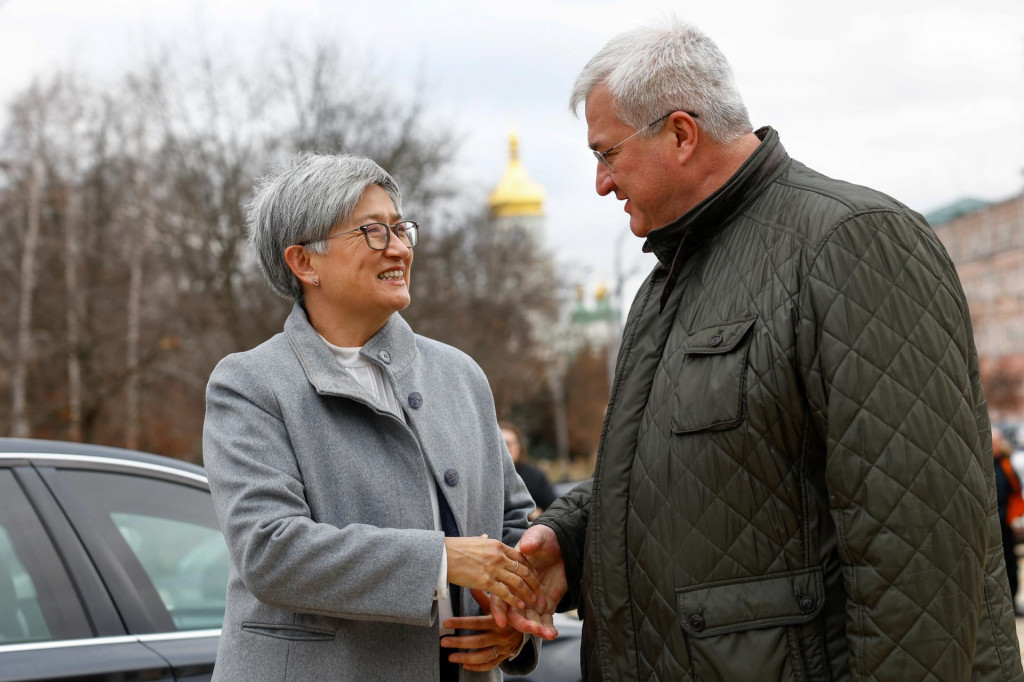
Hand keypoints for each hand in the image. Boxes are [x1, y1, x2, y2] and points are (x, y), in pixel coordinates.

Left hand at [441, 589, 523, 671]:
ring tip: (450, 657)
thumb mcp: (498, 603)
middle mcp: (502, 635)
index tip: (446, 623)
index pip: (477, 623)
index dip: (461, 622)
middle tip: (443, 642)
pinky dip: (477, 667)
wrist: (528, 625)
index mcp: (499, 621)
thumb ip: (483, 596)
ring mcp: (503, 648)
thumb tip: (472, 584)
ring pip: (483, 656)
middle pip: (478, 641)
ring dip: (466, 658)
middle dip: (459, 642)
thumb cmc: (508, 611)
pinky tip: (464, 665)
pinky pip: (490, 664)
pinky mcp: (504, 656)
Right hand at [445, 535, 539, 608]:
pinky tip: (519, 605)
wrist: (441, 555)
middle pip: (523, 569)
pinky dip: (514, 599)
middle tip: (539, 590)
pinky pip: (504, 592)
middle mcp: (498, 556)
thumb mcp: (473, 540)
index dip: (529, 567)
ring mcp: (492, 568)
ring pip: (517, 581)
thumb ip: (483, 541)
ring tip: (533, 600)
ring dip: (527, 592)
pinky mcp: (485, 581)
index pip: (520, 556)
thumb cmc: (455, 548)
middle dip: (533, 581)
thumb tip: (485, 537)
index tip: (534, 575)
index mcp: (497, 545)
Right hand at [491, 524, 566, 639]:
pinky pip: (545, 620)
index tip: (501, 622)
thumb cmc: (546, 538)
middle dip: (521, 623)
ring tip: (547, 633)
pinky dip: (547, 628)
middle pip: (515, 613)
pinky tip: (553, 633)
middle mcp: (520, 592)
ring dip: (536, 629)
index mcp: (511, 577)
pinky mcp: (547, 604)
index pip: (500, 596)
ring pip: (530, 620)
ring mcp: (534, 600)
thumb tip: (526, 546)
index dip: (499, 609)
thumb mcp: (539, 536)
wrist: (564, 545)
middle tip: (531, 628)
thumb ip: (532, 541)